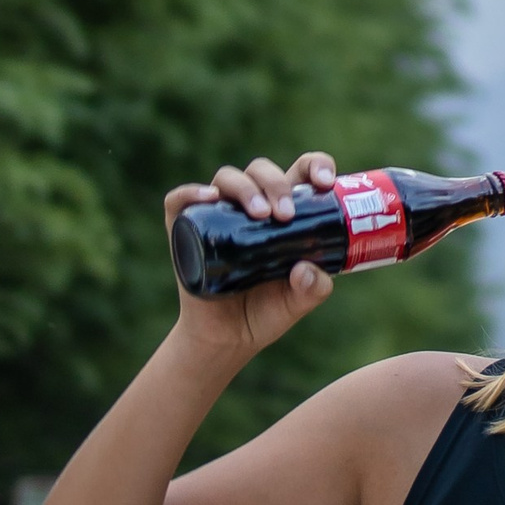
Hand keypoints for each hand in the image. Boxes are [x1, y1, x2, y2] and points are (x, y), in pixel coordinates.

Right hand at [165, 151, 339, 362]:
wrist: (227, 338)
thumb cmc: (267, 311)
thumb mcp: (298, 302)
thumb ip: (313, 289)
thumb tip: (305, 269)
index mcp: (283, 212)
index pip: (300, 172)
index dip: (314, 165)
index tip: (325, 183)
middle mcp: (249, 206)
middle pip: (261, 171)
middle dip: (276, 183)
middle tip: (285, 215)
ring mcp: (216, 214)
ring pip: (227, 178)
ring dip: (246, 188)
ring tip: (261, 214)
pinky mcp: (185, 229)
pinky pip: (180, 200)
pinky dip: (192, 191)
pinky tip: (210, 197)